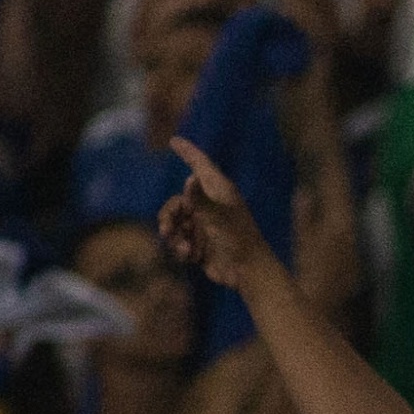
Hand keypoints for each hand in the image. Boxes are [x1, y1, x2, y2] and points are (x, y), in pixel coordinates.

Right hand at [159, 140, 277, 291]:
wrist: (247, 272)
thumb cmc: (237, 239)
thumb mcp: (217, 217)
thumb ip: (200, 199)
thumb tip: (189, 178)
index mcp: (219, 192)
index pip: (201, 165)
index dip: (188, 152)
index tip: (175, 140)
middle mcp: (210, 205)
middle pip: (178, 201)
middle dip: (169, 215)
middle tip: (167, 229)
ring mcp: (205, 224)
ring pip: (175, 222)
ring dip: (173, 234)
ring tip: (181, 247)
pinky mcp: (200, 243)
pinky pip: (179, 240)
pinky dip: (180, 247)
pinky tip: (190, 256)